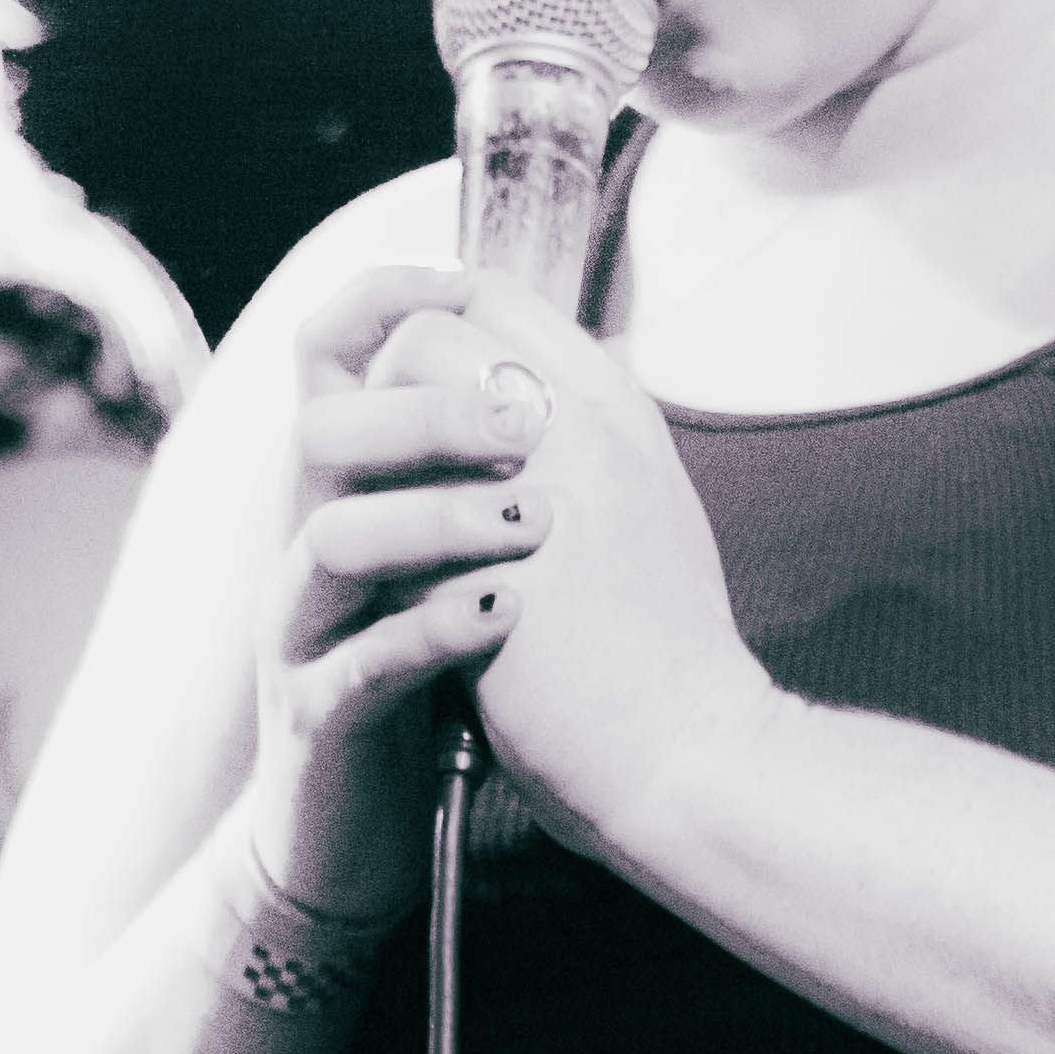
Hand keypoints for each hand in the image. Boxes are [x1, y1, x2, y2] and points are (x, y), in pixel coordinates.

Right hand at [241, 258, 563, 919]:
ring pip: (330, 537)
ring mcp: (303, 633)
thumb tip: (543, 362)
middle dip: (424, 409)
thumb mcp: (452, 560)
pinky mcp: (315, 719)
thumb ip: (472, 470)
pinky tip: (505, 613)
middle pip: (324, 431)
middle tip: (526, 418)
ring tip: (531, 523)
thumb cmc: (428, 690)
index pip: (329, 363)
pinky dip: (432, 632)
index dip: (382, 304)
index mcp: (345, 494)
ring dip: (434, 516)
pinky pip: (357, 663)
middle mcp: (308, 547)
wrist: (364, 838)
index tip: (460, 282)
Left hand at [361, 294, 775, 870]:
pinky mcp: (471, 570)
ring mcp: (523, 493)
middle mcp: (576, 429)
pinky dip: (370, 548)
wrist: (688, 754)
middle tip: (387, 462)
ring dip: (367, 461)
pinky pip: (377, 520)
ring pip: (389, 415)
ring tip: (384, 524)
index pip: (496, 299)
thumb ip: (586, 445)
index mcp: (619, 411)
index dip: (438, 329)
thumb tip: (512, 411)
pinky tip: (388, 595)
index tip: (418, 393)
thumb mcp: (649, 509)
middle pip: (427, 336)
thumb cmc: (667, 654)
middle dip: (383, 389)